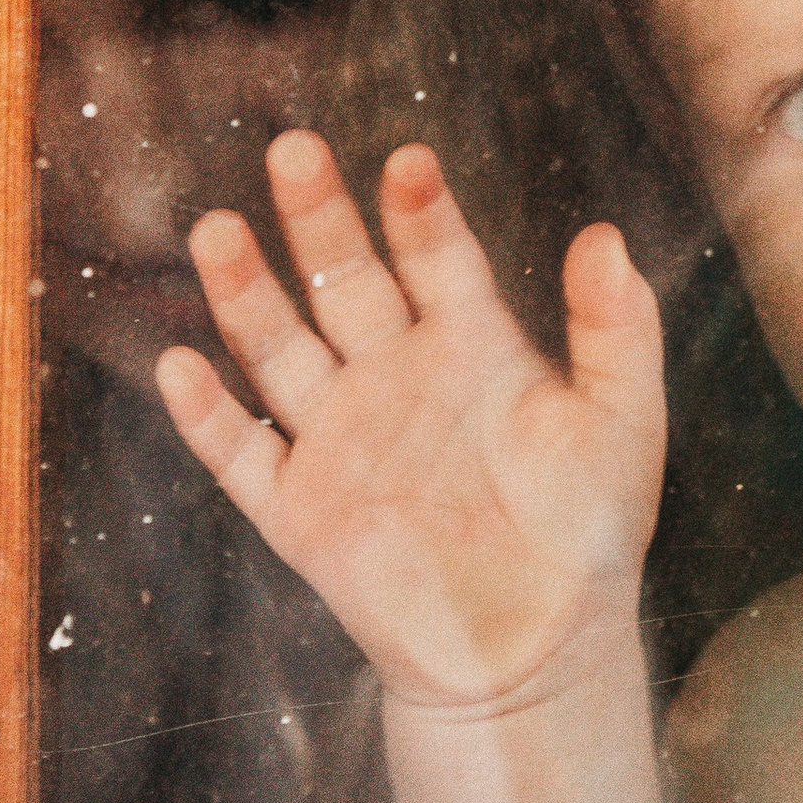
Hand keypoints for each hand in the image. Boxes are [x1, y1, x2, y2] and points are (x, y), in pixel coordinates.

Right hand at [155, 131, 665, 713]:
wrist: (538, 651)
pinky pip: (244, 458)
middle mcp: (395, 377)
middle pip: (345, 282)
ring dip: (247, 295)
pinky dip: (208, 418)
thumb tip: (607, 236)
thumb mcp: (621, 424)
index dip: (421, 213)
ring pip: (280, 351)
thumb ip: (617, 333)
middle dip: (320, 221)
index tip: (409, 164)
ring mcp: (341, 441)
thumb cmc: (588, 530)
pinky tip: (180, 366)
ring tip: (218, 230)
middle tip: (295, 151)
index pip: (438, 259)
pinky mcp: (302, 513)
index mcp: (471, 346)